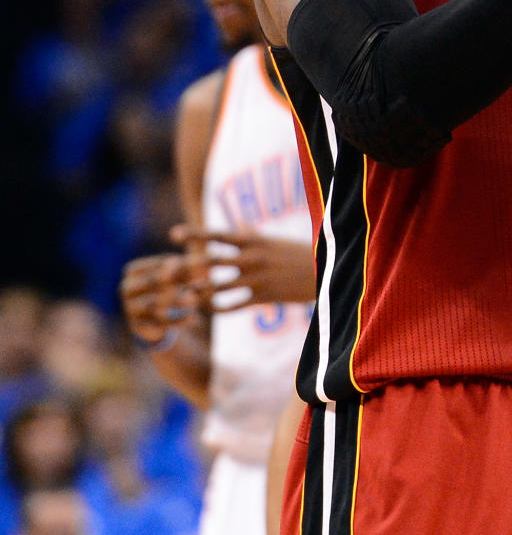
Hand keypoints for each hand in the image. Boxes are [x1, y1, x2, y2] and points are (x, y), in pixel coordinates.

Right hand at [120, 253, 202, 343]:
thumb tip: (199, 247)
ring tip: (195, 300)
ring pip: (153, 303)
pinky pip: (156, 324)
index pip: (158, 264)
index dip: (181, 264)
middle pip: (154, 281)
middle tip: (198, 278)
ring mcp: (130, 308)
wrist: (162, 320)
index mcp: (134, 270)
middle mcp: (127, 288)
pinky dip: (176, 321)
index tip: (200, 263)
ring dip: (176, 300)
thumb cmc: (175, 287)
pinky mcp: (138, 328)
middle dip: (177, 280)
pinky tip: (194, 318)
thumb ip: (190, 258)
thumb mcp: (182, 271)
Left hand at [170, 224, 315, 309]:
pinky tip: (207, 311)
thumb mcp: (274, 239)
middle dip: (188, 266)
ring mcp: (256, 278)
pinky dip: (219, 308)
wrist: (322, 271)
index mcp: (252, 241)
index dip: (194, 234)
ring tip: (182, 296)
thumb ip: (252, 232)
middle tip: (167, 269)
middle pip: (211, 261)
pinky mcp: (263, 297)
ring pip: (219, 287)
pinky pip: (235, 305)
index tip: (173, 234)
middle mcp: (250, 258)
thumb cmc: (297, 252)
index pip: (217, 235)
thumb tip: (237, 223)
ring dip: (199, 292)